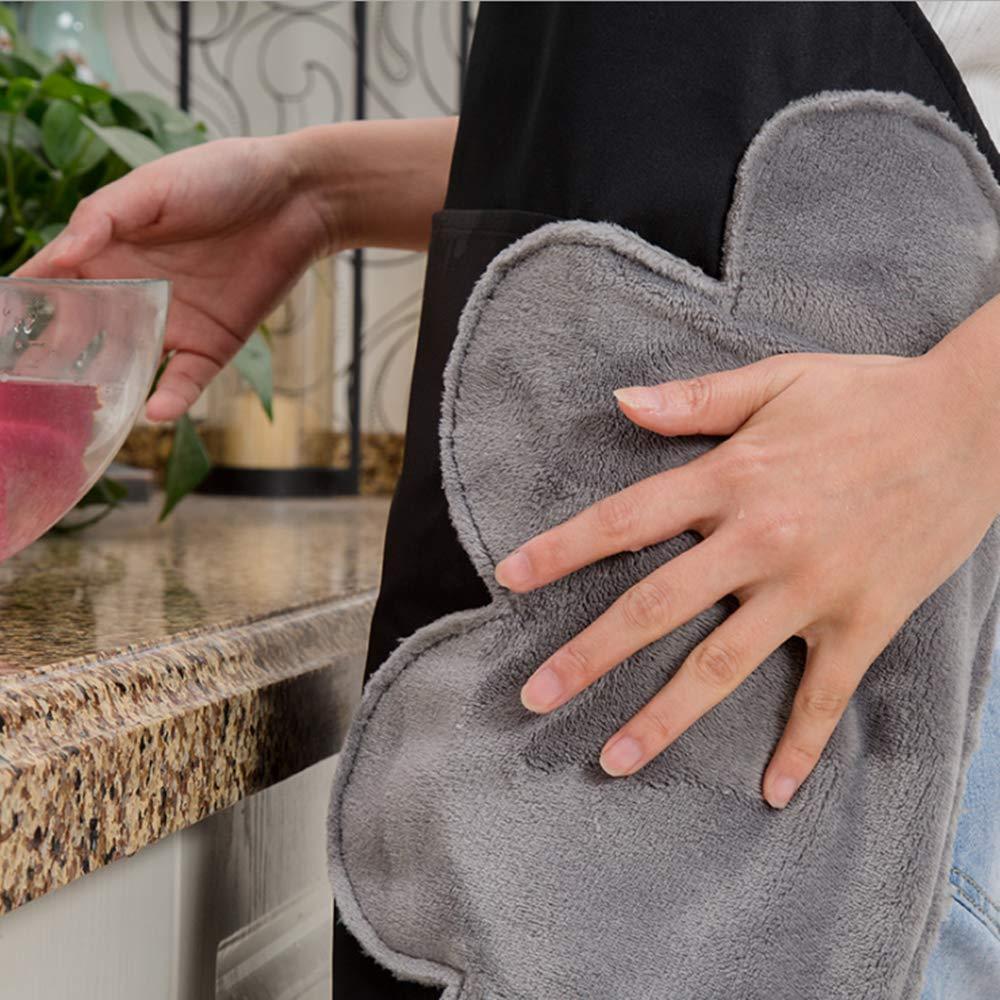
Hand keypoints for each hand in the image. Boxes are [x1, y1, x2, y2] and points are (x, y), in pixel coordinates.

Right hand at [15, 134, 335, 420]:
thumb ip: (102, 218)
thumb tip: (57, 257)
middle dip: (52, 360)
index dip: (23, 303)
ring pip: (128, 365)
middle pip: (83, 334)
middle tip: (24, 389)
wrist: (298, 197)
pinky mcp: (214, 344)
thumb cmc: (222, 175)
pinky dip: (171, 400)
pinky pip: (186, 380)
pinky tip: (152, 414)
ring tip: (76, 416)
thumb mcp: (154, 186)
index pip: (54, 281)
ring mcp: (173, 321)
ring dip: (104, 389)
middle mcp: (134, 290)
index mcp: (109, 248)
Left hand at [495, 349, 999, 807]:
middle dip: (587, 657)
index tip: (509, 579)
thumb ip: (695, 401)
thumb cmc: (868, 395)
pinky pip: (825, 696)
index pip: (624, 522)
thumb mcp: (777, 379)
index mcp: (731, 479)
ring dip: (663, 719)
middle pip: (654, 609)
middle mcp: (760, 541)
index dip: (561, 552)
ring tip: (611, 761)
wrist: (977, 423)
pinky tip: (773, 791)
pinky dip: (800, 747)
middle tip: (533, 698)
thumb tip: (619, 402)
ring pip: (721, 665)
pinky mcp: (864, 622)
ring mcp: (812, 589)